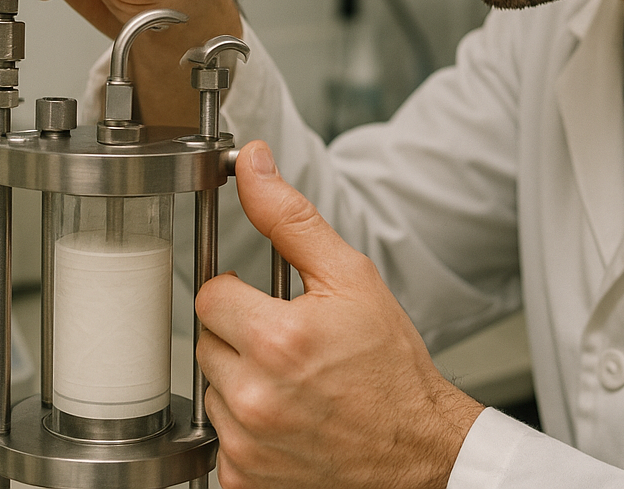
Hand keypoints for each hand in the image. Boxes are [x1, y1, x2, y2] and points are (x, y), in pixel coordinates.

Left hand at [196, 141, 483, 488]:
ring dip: (240, 377)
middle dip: (240, 332)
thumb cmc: (389, 363)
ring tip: (292, 378)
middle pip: (206, 339)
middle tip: (288, 339)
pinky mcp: (244, 478)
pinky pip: (219, 435)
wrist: (417, 447)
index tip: (265, 300)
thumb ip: (289, 216)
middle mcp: (255, 397)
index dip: (239, 291)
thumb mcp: (349, 275)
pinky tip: (286, 414)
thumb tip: (252, 166)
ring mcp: (247, 443)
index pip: (210, 294)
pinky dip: (245, 423)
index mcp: (278, 340)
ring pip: (210, 387)